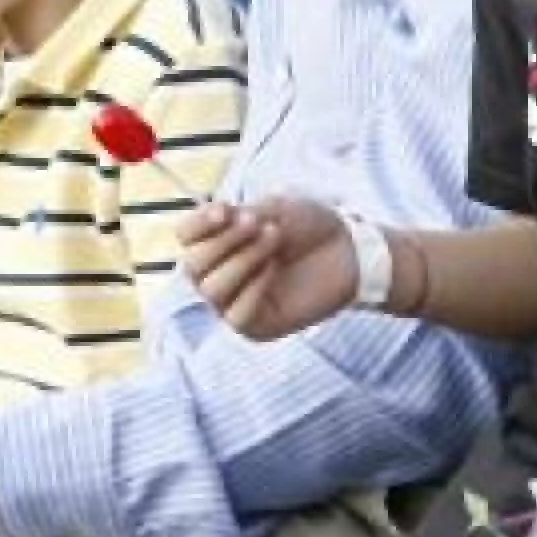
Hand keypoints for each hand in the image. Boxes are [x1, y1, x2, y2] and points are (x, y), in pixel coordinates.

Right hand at [179, 196, 357, 338]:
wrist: (350, 250)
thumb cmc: (311, 227)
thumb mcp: (274, 210)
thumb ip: (238, 215)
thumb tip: (214, 214)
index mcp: (218, 243)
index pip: (186, 237)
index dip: (198, 225)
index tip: (224, 211)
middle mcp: (220, 274)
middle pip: (192, 266)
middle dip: (224, 242)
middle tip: (259, 225)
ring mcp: (235, 303)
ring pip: (212, 291)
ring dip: (242, 261)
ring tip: (274, 240)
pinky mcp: (256, 326)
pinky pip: (236, 316)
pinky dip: (254, 288)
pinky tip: (274, 271)